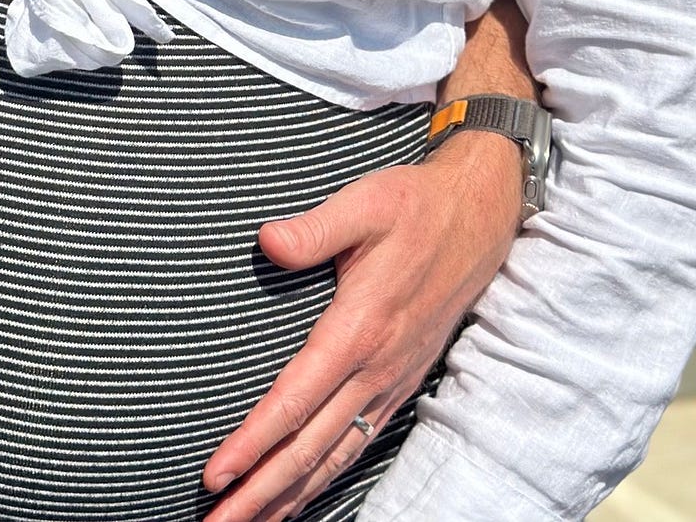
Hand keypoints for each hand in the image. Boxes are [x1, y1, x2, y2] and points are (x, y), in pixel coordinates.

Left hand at [202, 132, 521, 520]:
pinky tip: (300, 496)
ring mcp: (391, 382)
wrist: (479, 218)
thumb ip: (313, 228)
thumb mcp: (364, 203)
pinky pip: (357, 445)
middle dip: (260, 493)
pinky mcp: (400, 383)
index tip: (216, 474)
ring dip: (288, 496)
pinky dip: (324, 479)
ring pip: (333, 457)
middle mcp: (376, 368)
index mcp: (359, 328)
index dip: (253, 442)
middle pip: (309, 448)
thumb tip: (267, 241)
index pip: (295, 400)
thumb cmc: (414, 206)